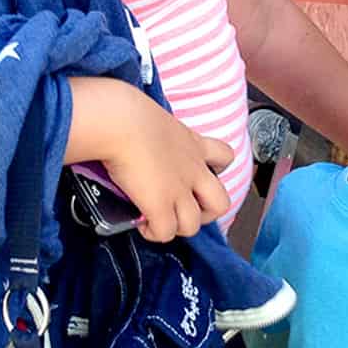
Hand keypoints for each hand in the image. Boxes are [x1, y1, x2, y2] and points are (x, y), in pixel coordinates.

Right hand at [103, 97, 233, 241]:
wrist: (122, 123)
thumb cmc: (130, 113)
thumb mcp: (156, 120)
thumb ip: (157, 133)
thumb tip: (135, 139)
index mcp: (194, 144)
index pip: (225, 156)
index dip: (217, 170)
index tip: (197, 173)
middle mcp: (193, 170)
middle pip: (221, 203)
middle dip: (205, 213)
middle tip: (182, 208)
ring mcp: (179, 191)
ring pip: (193, 226)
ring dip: (177, 227)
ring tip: (158, 219)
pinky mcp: (160, 206)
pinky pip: (165, 233)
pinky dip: (154, 233)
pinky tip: (140, 222)